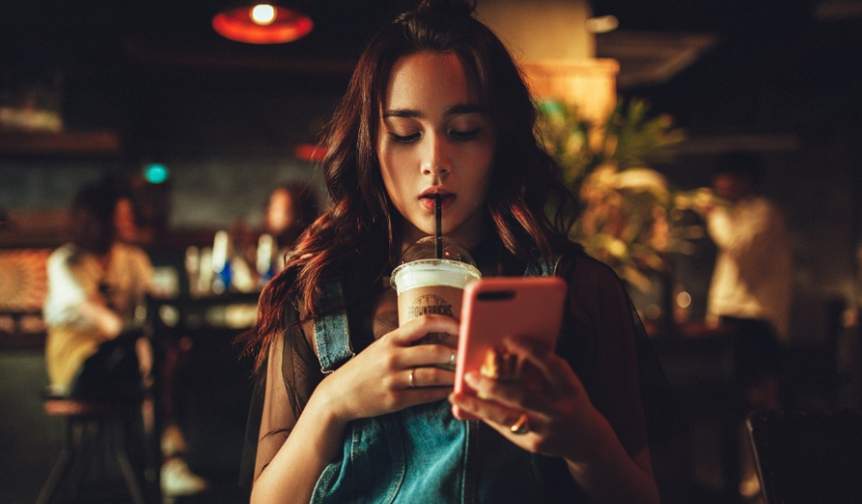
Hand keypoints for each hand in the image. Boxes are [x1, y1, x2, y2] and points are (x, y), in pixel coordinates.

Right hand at [315, 315, 458, 423]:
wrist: (338, 395)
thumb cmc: (365, 368)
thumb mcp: (381, 347)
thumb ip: (405, 341)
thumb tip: (438, 335)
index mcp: (391, 339)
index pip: (424, 322)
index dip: (448, 323)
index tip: (464, 326)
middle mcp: (392, 357)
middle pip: (434, 350)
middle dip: (456, 353)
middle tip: (469, 355)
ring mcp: (394, 379)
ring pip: (433, 375)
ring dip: (453, 376)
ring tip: (465, 375)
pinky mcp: (395, 400)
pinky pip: (425, 395)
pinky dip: (441, 393)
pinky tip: (450, 391)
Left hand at [449, 337, 607, 462]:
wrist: (586, 440)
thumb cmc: (567, 401)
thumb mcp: (564, 383)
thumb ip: (541, 369)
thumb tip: (505, 348)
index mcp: (570, 388)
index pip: (551, 364)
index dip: (530, 350)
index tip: (507, 339)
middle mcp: (560, 409)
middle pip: (522, 396)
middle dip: (492, 385)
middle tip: (470, 375)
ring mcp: (547, 429)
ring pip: (507, 417)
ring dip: (478, 406)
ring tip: (456, 397)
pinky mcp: (534, 444)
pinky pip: (504, 429)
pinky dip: (485, 416)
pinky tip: (468, 409)